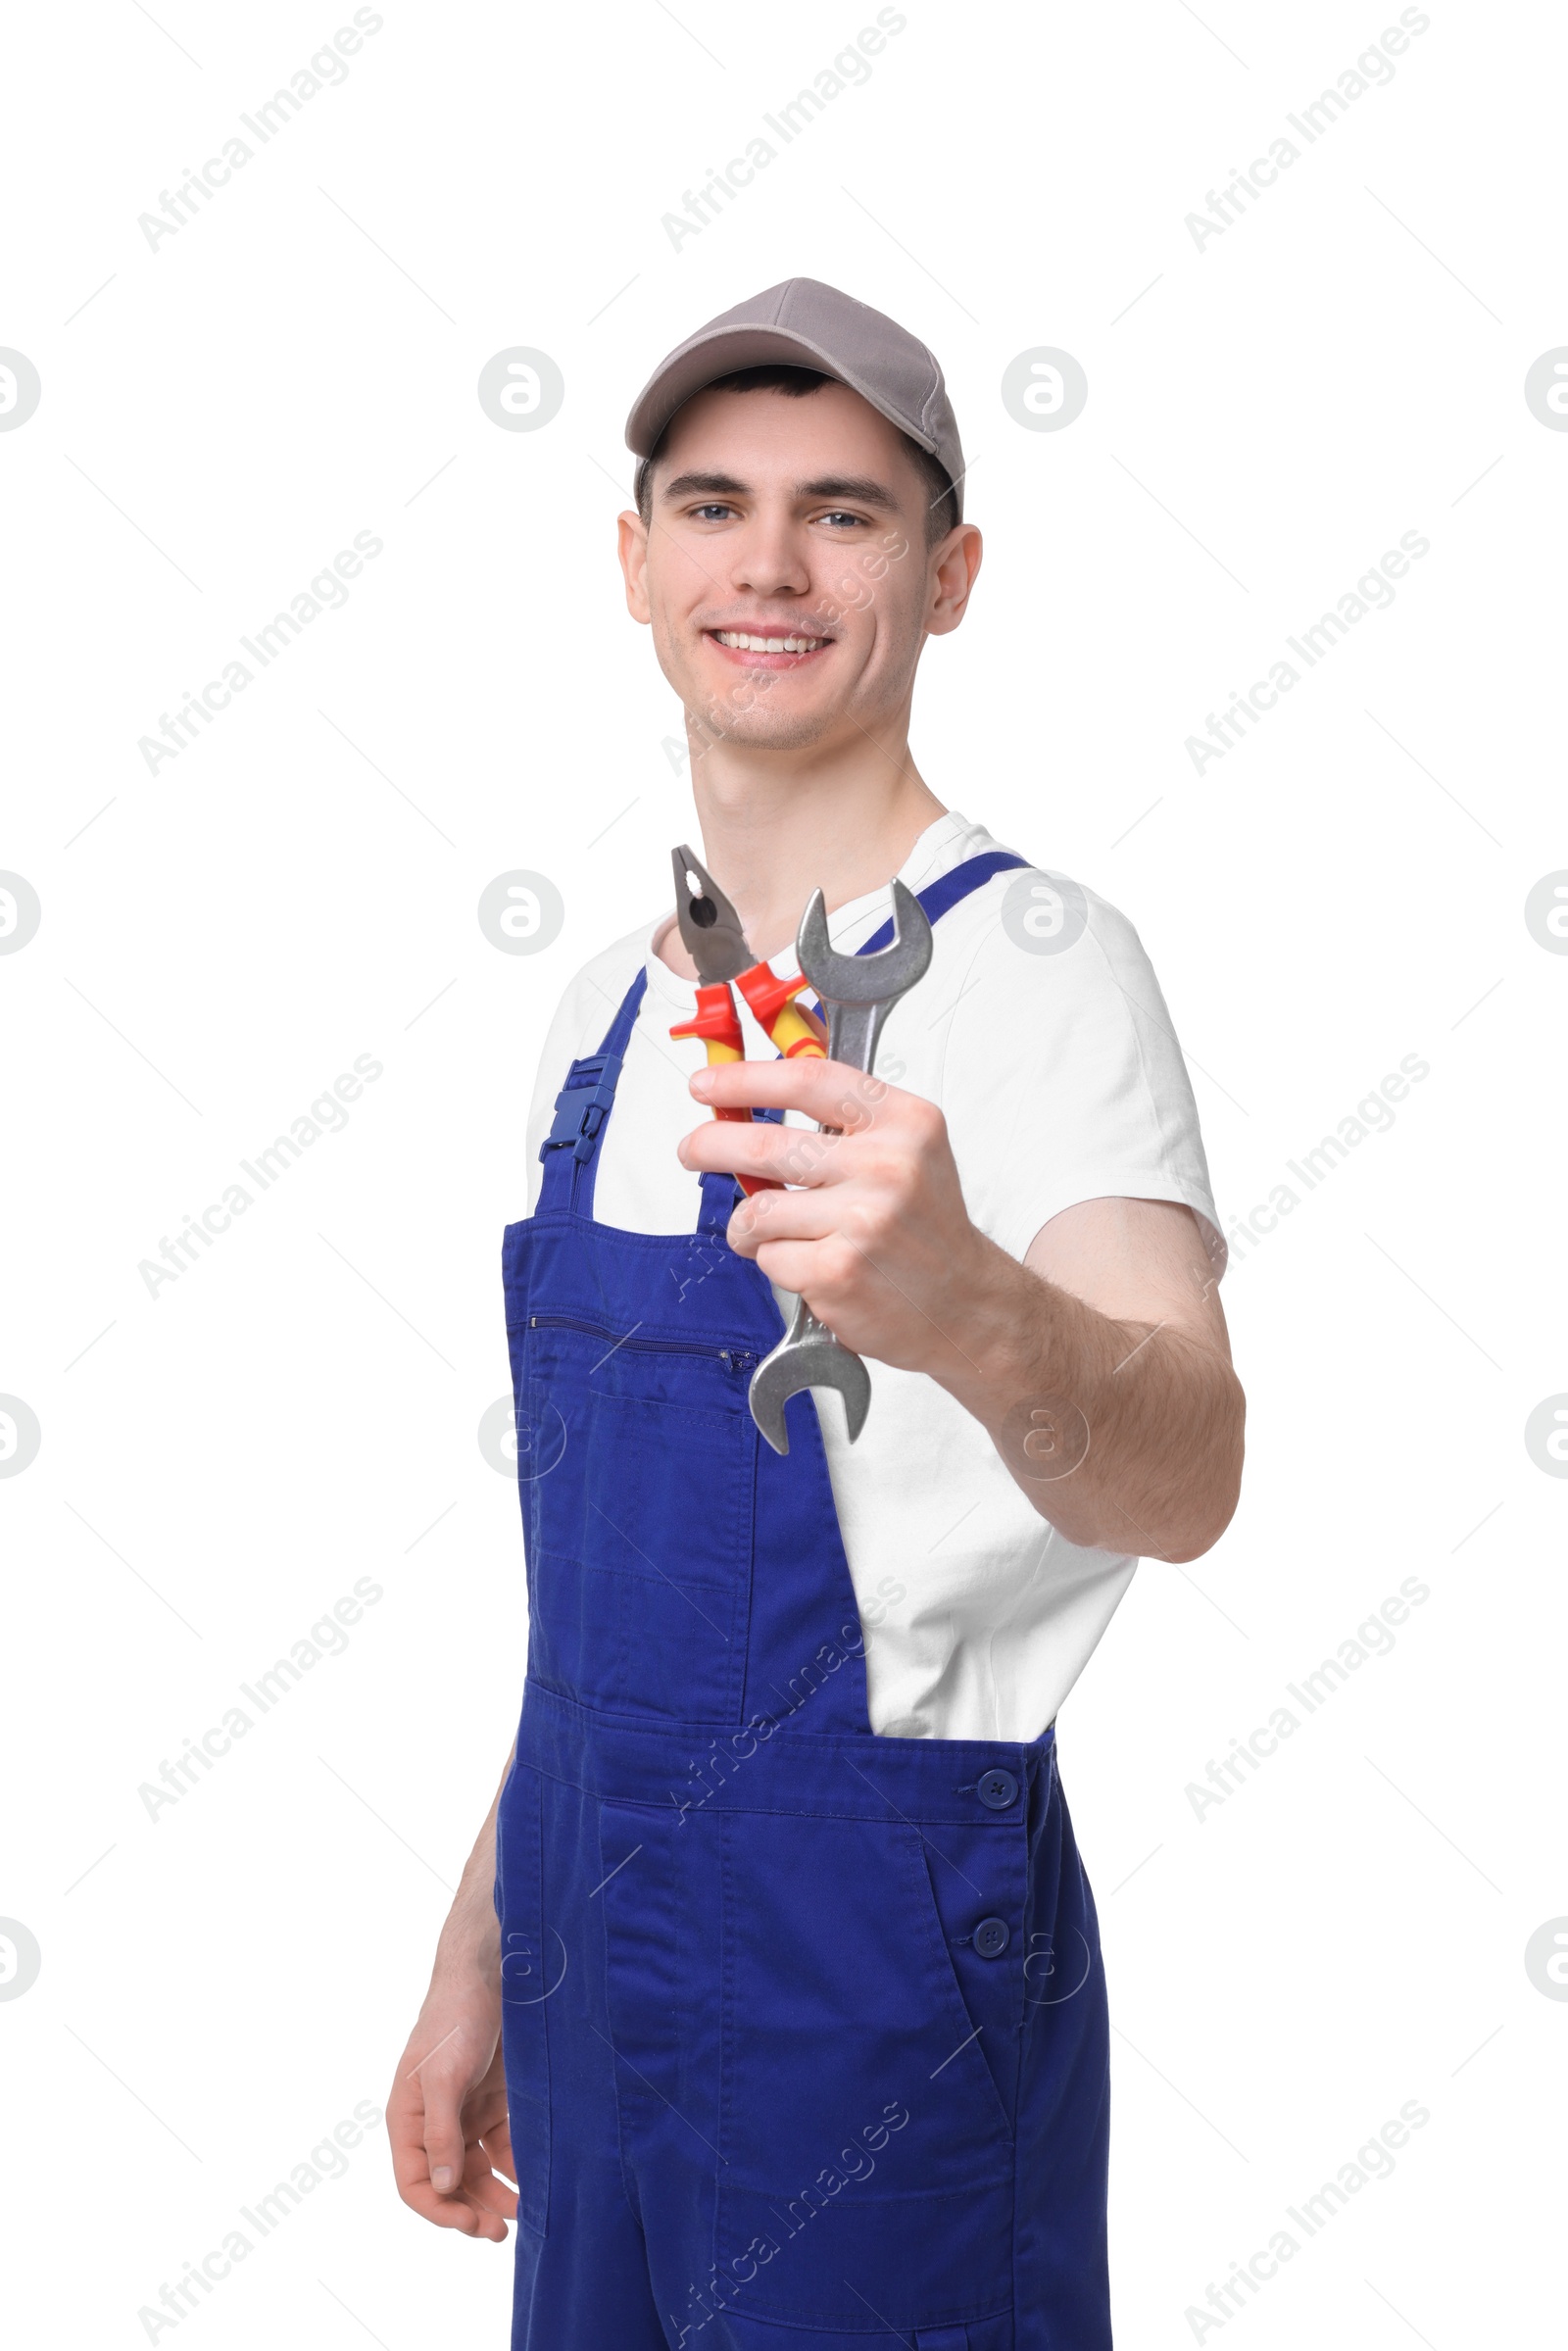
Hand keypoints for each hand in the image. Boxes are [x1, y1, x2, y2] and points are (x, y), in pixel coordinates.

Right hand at [387, 1973, 516, 2241]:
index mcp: (408, 2118)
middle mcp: (434, 2121)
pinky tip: (532, 2177)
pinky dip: (514, 2167)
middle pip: (448, 2183)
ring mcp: (465, 2112)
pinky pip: (502, 2147)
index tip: (471, 2225)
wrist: (493, 1973)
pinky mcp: (495, 2102)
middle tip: (501, 2231)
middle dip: (472, 2210)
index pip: (414, 2182)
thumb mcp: (443, 2075)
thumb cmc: (456, 2018)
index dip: (439, 2210)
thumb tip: (441, 2185)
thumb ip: (440, 2131)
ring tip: (522, 2212)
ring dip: (495, 2195)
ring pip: (477, 2171)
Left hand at [678, 1057, 989, 1377]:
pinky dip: (775, 1263)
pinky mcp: (839, 1271)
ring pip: (758, 1209)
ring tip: (768, 1231)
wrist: (965, 1303)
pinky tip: (807, 1263)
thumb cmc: (925, 1226)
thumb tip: (761, 1083)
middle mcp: (888, 1166)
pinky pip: (770, 1257)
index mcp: (904, 1122)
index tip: (708, 1084)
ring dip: (749, 1225)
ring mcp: (864, 1221)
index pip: (808, 1081)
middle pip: (764, 1144)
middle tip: (693, 1149)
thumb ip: (844, 1116)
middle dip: (710, 1145)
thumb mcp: (908, 1148)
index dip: (746, 1079)